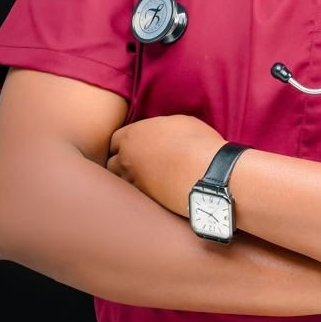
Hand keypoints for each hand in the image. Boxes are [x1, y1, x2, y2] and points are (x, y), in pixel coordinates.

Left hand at [107, 114, 226, 215]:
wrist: (209, 174)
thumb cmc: (198, 143)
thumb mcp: (180, 122)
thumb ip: (160, 127)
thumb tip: (159, 132)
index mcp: (134, 134)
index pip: (114, 140)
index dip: (124, 143)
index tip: (133, 147)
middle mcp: (128, 157)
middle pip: (111, 163)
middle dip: (120, 164)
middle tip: (135, 165)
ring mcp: (134, 180)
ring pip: (120, 182)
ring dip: (128, 181)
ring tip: (144, 180)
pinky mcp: (144, 199)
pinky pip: (133, 195)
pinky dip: (139, 193)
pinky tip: (152, 190)